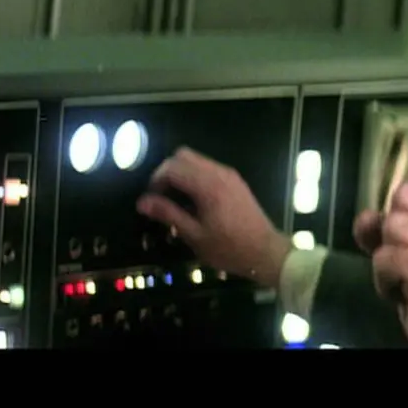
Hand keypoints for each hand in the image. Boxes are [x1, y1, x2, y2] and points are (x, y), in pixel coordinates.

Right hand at [136, 147, 291, 287]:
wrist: (265, 252)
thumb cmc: (228, 248)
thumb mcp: (194, 235)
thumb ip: (169, 214)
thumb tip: (142, 202)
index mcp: (208, 185)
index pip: (172, 167)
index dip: (156, 180)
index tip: (151, 200)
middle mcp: (219, 172)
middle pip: (183, 156)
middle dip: (167, 171)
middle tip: (161, 196)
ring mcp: (229, 174)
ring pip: (196, 160)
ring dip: (181, 173)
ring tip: (176, 199)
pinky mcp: (235, 180)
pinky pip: (208, 167)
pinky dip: (195, 176)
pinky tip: (193, 199)